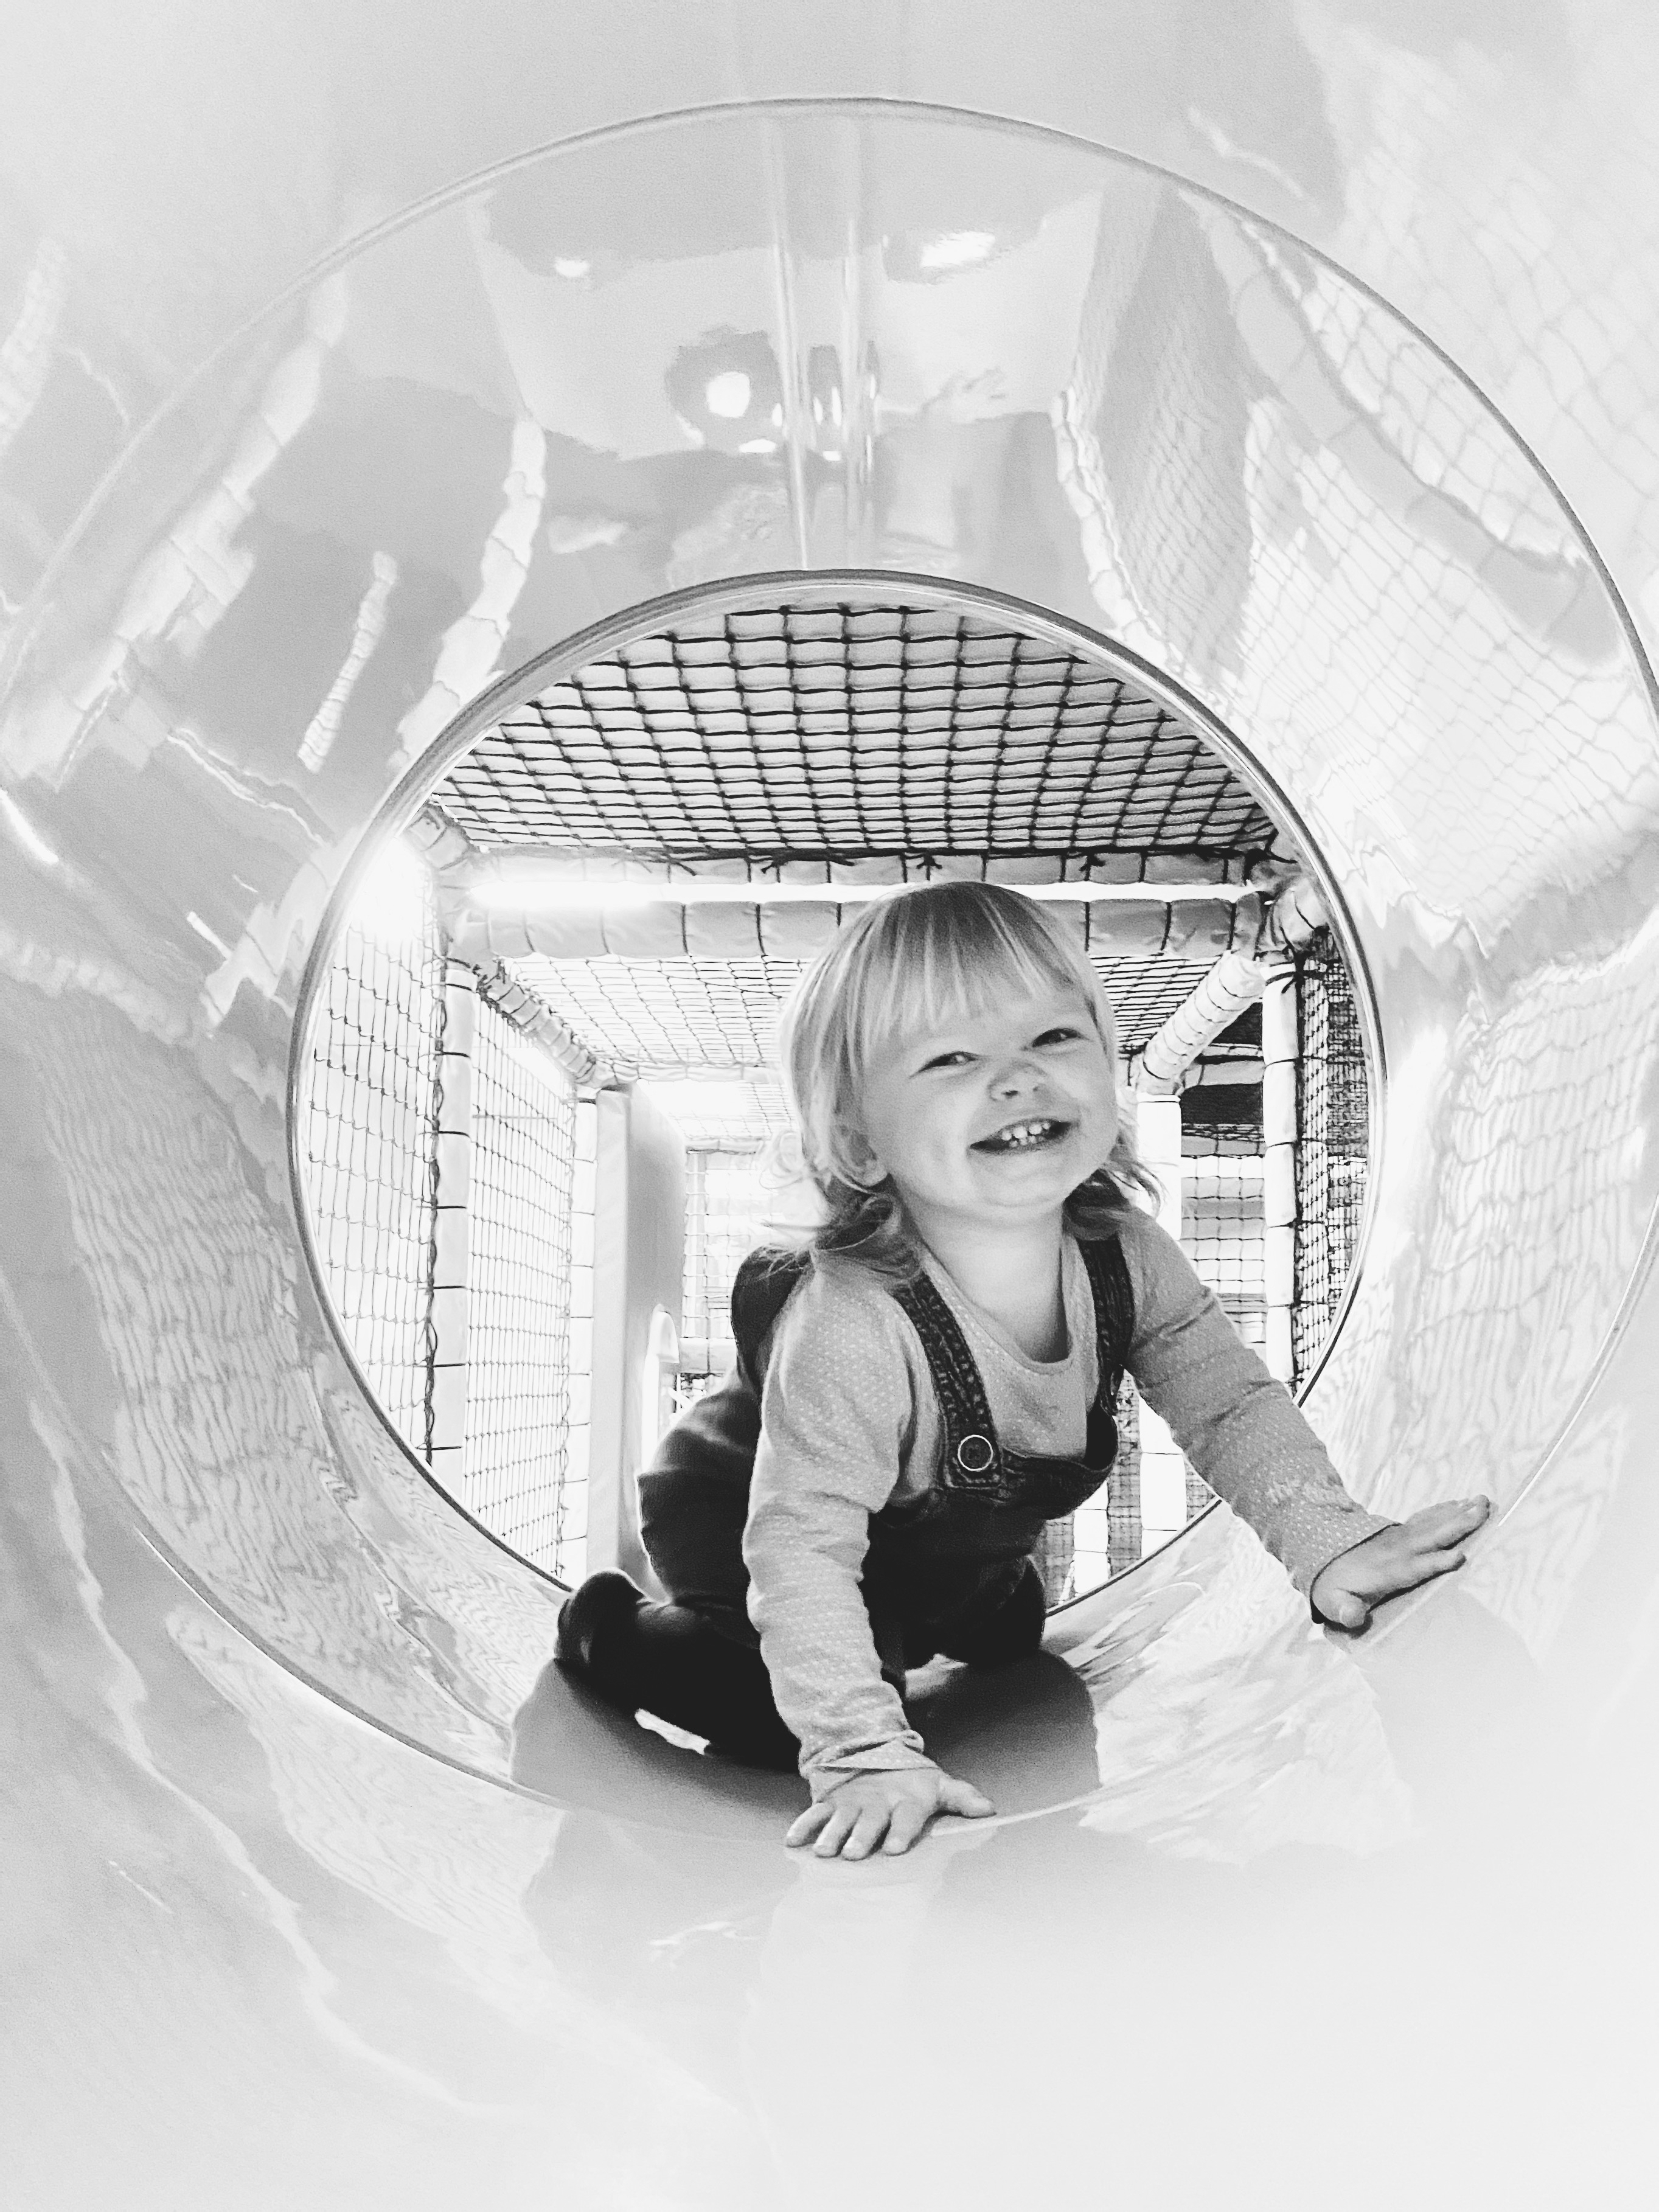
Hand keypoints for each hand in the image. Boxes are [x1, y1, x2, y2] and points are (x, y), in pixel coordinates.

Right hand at [785, 1766, 995, 1858]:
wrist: (875, 1752)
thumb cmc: (913, 1780)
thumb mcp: (940, 1785)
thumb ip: (963, 1798)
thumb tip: (990, 1810)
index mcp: (907, 1800)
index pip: (906, 1817)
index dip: (902, 1832)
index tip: (896, 1849)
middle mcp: (878, 1801)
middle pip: (870, 1821)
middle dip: (862, 1837)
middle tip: (853, 1854)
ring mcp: (852, 1801)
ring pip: (841, 1820)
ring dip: (831, 1835)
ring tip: (824, 1852)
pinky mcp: (831, 1801)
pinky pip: (814, 1813)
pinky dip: (803, 1826)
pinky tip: (792, 1842)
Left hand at [1310, 1496, 1491, 1630]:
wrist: (1324, 1558)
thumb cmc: (1334, 1588)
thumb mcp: (1332, 1603)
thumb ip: (1344, 1610)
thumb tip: (1353, 1616)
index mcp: (1386, 1572)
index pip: (1414, 1568)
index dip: (1434, 1563)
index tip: (1459, 1556)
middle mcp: (1397, 1550)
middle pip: (1431, 1537)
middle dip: (1457, 1526)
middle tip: (1482, 1511)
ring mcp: (1401, 1538)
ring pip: (1433, 1523)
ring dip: (1459, 1513)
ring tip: (1483, 1502)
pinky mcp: (1403, 1532)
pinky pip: (1427, 1518)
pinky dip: (1445, 1509)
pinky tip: (1465, 1503)